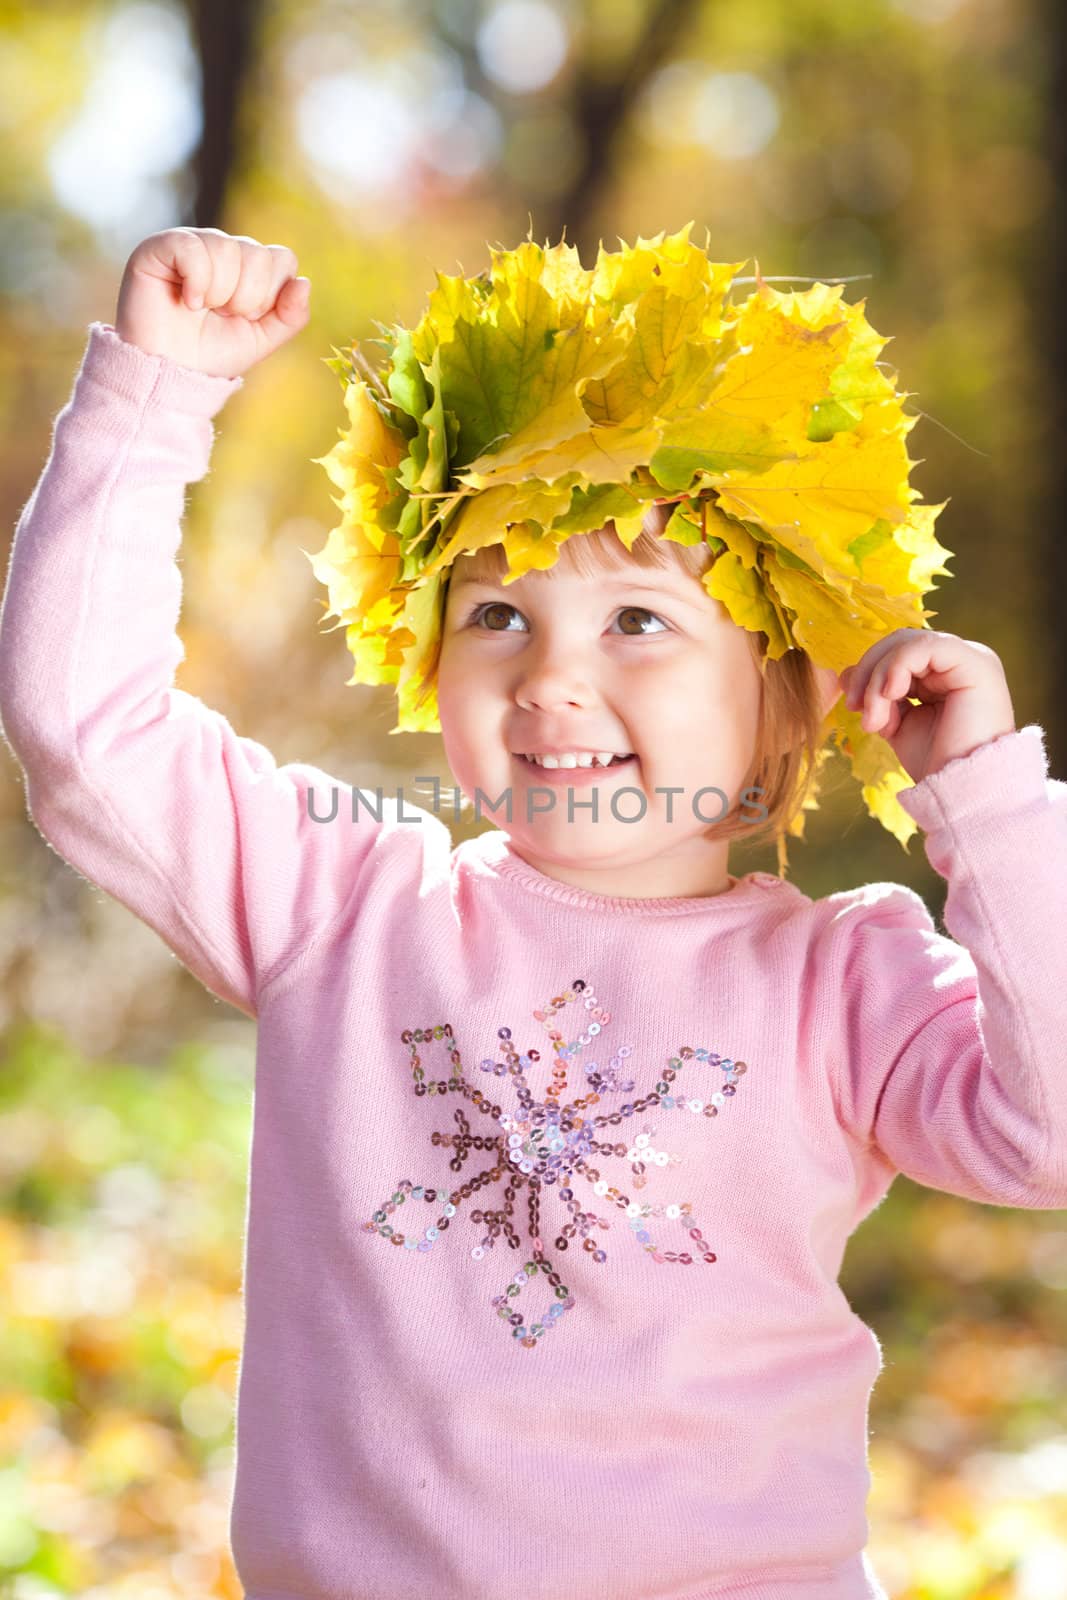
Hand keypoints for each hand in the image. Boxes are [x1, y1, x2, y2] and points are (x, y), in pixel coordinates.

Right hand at [114, 227, 310, 379]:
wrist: (169, 373)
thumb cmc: (211, 355)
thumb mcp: (261, 340)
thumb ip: (291, 316)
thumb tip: (304, 282)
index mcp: (248, 267)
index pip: (282, 258)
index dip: (270, 295)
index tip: (246, 317)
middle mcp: (222, 248)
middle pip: (258, 253)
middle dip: (246, 298)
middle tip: (221, 315)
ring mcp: (192, 243)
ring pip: (227, 249)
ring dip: (219, 293)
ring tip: (201, 310)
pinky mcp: (160, 247)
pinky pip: (194, 249)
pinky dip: (196, 283)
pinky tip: (187, 303)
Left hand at [839, 628, 1016, 783]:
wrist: (961, 790)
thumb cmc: (934, 762)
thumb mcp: (895, 722)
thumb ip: (876, 695)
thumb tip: (847, 673)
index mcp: (943, 674)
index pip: (897, 652)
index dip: (868, 672)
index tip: (853, 706)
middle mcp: (958, 662)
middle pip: (899, 642)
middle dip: (869, 673)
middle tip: (856, 707)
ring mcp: (971, 659)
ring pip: (907, 644)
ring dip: (879, 678)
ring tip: (876, 717)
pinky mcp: (976, 663)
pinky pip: (925, 646)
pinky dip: (897, 666)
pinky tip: (892, 693)